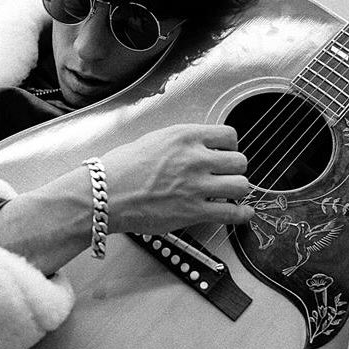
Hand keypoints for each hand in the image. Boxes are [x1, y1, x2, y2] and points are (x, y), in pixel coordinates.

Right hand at [101, 123, 253, 234]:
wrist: (105, 193)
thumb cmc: (121, 167)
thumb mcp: (154, 139)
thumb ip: (181, 143)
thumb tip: (198, 149)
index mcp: (185, 136)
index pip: (229, 135)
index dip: (230, 146)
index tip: (225, 153)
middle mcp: (195, 158)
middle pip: (240, 161)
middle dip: (235, 169)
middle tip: (226, 175)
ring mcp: (197, 185)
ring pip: (241, 185)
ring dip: (237, 190)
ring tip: (230, 193)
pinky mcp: (194, 211)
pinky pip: (232, 213)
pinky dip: (242, 214)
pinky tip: (243, 213)